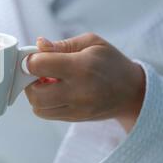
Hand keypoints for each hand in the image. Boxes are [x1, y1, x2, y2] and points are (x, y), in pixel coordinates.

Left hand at [25, 33, 144, 131]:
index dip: (31, 59)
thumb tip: (38, 44)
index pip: (39, 65)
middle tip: (39, 72)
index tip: (35, 57)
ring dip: (35, 94)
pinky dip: (44, 103)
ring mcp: (77, 109)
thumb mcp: (91, 43)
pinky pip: (47, 114)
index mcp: (81, 67)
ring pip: (38, 107)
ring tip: (47, 83)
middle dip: (29, 81)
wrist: (132, 92)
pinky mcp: (75, 119)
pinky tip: (54, 92)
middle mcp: (78, 91)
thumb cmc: (110, 62)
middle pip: (34, 93)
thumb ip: (61, 45)